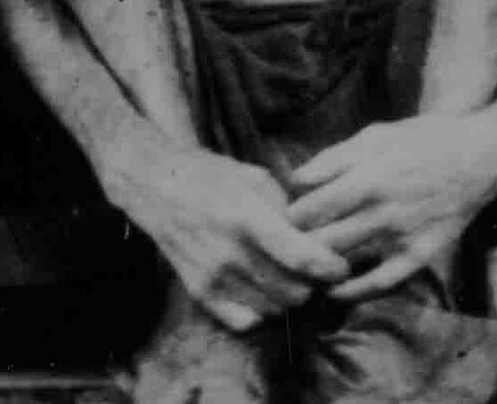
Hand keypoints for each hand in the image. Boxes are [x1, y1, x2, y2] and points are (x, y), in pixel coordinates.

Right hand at [104, 135, 348, 330]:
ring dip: (289, 296)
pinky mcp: (200, 292)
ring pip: (275, 309)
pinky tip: (261, 288)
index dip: (331, 267)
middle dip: (313, 283)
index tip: (340, 266)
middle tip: (314, 269)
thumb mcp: (256, 179)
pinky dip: (261, 310)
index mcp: (247, 217)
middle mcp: (230, 252)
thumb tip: (322, 241)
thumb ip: (289, 212)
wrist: (156, 185)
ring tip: (289, 276)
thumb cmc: (212, 176)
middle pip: (295, 291)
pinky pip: (246, 320)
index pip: (302, 257)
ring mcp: (213, 277)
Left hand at [285, 109, 496, 299]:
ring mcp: (403, 237)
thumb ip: (334, 158)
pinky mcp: (420, 255)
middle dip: (296, 245)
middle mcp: (383, 211)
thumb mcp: (376, 135)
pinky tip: (334, 290)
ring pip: (345, 263)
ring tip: (300, 264)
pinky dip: (353, 292)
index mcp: (368, 177)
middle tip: (283, 245)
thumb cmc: (424, 139)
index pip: (310, 210)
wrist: (481, 157)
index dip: (286, 218)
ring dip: (318, 266)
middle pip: (321, 240)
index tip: (277, 219)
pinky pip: (381, 283)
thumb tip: (296, 180)